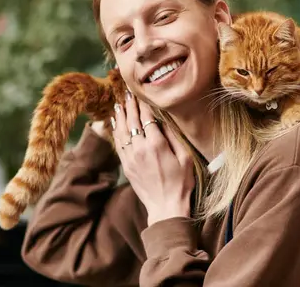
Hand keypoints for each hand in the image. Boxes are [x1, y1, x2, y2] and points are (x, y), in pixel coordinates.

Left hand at [112, 91, 194, 225]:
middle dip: (130, 106)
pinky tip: (114, 122)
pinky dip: (115, 131)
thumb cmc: (181, 183)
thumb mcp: (185, 158)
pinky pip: (118, 144)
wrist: (166, 206)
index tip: (140, 94)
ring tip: (118, 103)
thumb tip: (163, 121)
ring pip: (122, 131)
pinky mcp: (126, 166)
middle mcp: (140, 148)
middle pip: (132, 121)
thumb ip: (173, 137)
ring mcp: (131, 157)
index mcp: (156, 144)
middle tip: (127, 93)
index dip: (143, 104)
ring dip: (120, 116)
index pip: (146, 118)